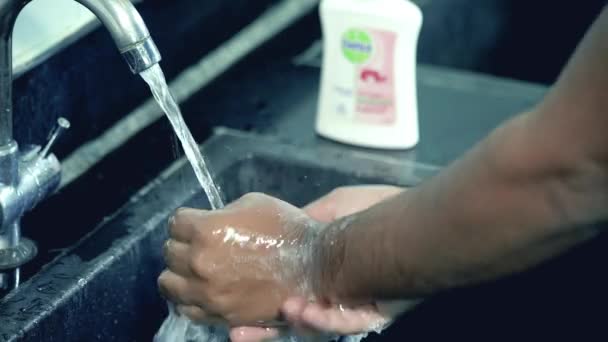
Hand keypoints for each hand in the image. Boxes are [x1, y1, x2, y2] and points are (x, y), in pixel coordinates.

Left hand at [158, 193, 321, 326]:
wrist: (314, 266)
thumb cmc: (286, 229)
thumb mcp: (252, 203)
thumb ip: (221, 214)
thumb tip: (208, 223)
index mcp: (207, 230)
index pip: (175, 223)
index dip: (187, 220)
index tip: (195, 222)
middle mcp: (201, 263)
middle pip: (168, 253)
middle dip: (182, 245)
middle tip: (197, 244)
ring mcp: (209, 293)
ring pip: (169, 285)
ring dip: (179, 274)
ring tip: (193, 270)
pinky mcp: (220, 314)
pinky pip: (187, 308)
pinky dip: (189, 298)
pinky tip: (201, 289)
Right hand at [230, 186, 417, 341]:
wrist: (417, 214)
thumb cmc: (376, 208)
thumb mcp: (332, 207)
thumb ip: (305, 222)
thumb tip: (274, 231)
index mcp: (318, 271)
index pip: (282, 291)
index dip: (258, 304)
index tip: (232, 310)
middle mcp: (329, 294)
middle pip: (292, 319)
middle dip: (264, 330)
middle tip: (238, 333)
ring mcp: (350, 305)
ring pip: (317, 326)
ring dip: (297, 321)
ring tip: (285, 311)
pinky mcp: (373, 313)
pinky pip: (347, 323)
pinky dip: (326, 320)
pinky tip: (307, 311)